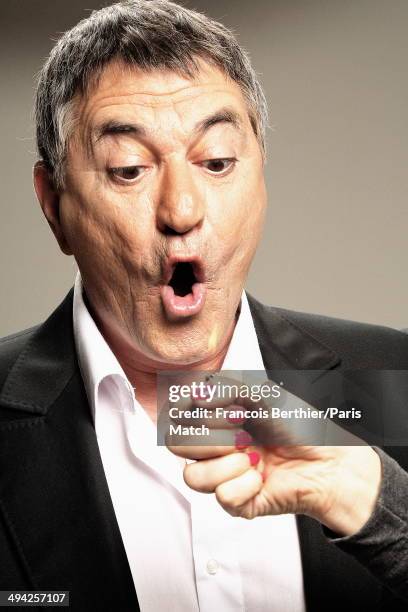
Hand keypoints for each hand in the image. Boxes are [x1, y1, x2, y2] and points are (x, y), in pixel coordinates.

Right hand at [165, 374, 381, 536]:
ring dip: (226, 464)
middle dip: (209, 436)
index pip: (177, 415)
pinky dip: (245, 485)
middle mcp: (216, 447)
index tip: (222, 407)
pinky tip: (262, 477)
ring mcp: (225, 476)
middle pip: (176, 445)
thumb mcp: (265, 394)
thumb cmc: (301, 426)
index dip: (190, 410)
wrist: (332, 461)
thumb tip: (197, 395)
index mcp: (217, 419)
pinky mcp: (238, 502)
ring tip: (253, 457)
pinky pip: (222, 497)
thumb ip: (226, 389)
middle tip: (240, 431)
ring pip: (192, 477)